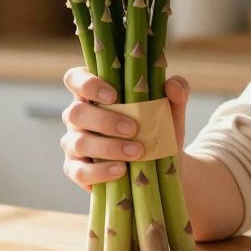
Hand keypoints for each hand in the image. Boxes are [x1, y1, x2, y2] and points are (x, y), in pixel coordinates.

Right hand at [59, 67, 190, 190]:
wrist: (161, 167)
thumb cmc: (157, 130)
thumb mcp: (171, 111)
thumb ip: (177, 92)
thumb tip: (172, 84)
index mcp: (94, 94)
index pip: (75, 78)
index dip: (87, 83)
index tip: (114, 94)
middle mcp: (78, 116)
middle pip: (76, 112)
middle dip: (104, 121)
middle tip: (133, 129)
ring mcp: (74, 143)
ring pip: (78, 142)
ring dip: (108, 147)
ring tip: (136, 152)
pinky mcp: (76, 169)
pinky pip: (79, 172)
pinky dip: (99, 172)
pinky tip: (121, 170)